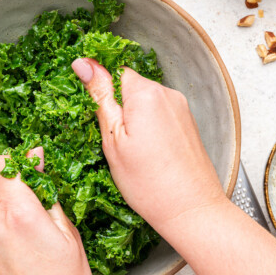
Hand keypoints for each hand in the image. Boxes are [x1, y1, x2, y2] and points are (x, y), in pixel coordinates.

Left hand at [0, 147, 94, 274]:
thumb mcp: (69, 237)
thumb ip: (49, 198)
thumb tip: (38, 169)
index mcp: (20, 215)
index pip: (1, 165)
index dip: (17, 161)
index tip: (33, 165)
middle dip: (14, 185)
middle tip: (37, 200)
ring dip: (7, 208)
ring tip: (31, 230)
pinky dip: (1, 229)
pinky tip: (21, 248)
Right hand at [71, 58, 225, 229]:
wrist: (191, 210)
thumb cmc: (150, 183)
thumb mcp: (113, 139)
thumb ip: (100, 97)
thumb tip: (84, 64)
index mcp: (146, 94)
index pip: (114, 72)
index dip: (101, 92)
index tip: (96, 114)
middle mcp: (168, 94)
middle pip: (130, 88)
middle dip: (118, 109)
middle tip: (114, 141)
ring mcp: (181, 109)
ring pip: (145, 103)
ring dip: (134, 120)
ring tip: (133, 152)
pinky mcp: (188, 123)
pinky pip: (160, 116)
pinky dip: (149, 129)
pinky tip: (148, 155)